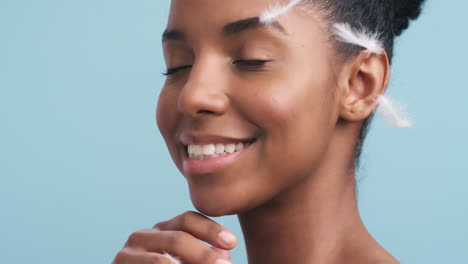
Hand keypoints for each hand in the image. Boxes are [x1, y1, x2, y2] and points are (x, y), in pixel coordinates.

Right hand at [112, 211, 237, 263]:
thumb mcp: (187, 262)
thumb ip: (205, 257)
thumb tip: (225, 255)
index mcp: (162, 230)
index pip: (188, 220)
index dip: (211, 229)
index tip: (232, 243)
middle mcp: (143, 236)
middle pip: (178, 237)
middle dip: (204, 254)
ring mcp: (127, 253)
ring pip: (161, 260)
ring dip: (192, 263)